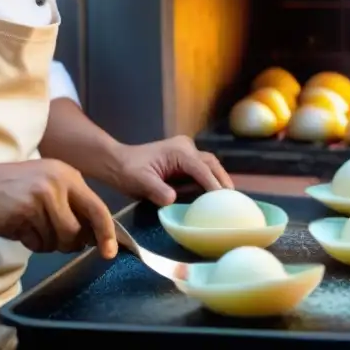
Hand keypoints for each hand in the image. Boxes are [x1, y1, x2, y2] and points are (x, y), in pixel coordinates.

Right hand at [0, 159, 117, 258]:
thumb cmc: (18, 186)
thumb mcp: (51, 183)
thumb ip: (73, 203)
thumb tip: (93, 236)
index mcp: (70, 177)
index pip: (98, 208)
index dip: (107, 233)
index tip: (110, 252)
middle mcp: (58, 185)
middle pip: (78, 231)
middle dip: (70, 243)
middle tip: (56, 238)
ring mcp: (41, 198)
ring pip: (58, 239)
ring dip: (47, 243)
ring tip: (34, 229)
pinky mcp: (24, 213)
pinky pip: (38, 243)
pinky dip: (32, 244)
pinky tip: (22, 228)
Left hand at [112, 136, 232, 205]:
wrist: (116, 163)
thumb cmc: (127, 171)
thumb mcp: (140, 182)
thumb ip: (157, 190)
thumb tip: (172, 199)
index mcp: (178, 151)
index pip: (201, 169)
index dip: (213, 185)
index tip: (223, 201)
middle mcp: (185, 147)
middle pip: (211, 163)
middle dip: (222, 181)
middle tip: (233, 201)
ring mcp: (185, 151)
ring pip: (209, 165)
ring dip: (217, 180)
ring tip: (226, 200)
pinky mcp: (183, 159)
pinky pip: (200, 169)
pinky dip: (208, 181)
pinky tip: (212, 196)